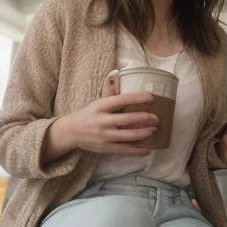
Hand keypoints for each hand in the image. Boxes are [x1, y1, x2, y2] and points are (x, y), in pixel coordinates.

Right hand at [43, 73, 158, 163]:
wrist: (70, 132)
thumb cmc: (89, 114)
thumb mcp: (98, 102)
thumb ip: (110, 93)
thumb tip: (118, 75)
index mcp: (101, 106)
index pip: (122, 100)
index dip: (137, 98)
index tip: (151, 97)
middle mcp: (103, 121)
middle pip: (127, 119)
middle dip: (144, 118)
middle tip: (156, 117)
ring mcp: (104, 135)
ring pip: (128, 135)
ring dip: (144, 133)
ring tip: (154, 130)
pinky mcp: (106, 148)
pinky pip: (124, 150)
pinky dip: (137, 151)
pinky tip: (147, 150)